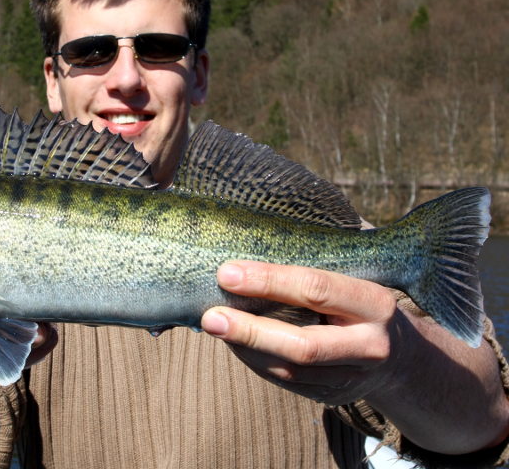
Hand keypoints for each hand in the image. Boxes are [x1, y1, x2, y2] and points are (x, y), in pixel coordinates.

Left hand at [201, 260, 403, 404]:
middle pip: (302, 345)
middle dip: (250, 331)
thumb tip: (268, 218)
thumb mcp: (358, 272)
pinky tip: (234, 342)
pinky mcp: (333, 396)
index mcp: (374, 304)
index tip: (227, 273)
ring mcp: (352, 378)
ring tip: (214, 325)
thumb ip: (325, 251)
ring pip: (290, 370)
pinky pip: (286, 383)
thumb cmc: (363, 298)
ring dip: (245, 348)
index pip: (316, 289)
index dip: (268, 281)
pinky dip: (254, 361)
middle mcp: (369, 346)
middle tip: (210, 317)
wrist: (404, 358)